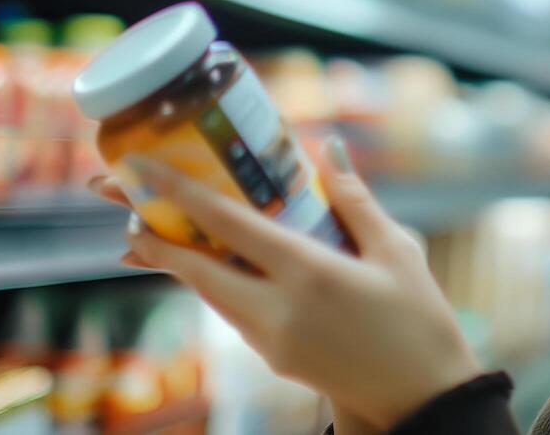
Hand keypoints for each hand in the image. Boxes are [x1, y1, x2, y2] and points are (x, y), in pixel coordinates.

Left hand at [91, 140, 482, 430]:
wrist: (423, 400)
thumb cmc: (421, 319)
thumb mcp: (397, 251)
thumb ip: (355, 199)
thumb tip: (328, 149)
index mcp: (310, 273)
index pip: (228, 224)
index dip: (179, 193)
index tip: (143, 168)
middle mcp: (279, 310)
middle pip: (198, 269)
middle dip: (156, 239)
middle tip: (126, 207)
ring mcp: (271, 342)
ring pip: (211, 294)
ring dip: (183, 263)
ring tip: (157, 232)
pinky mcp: (274, 360)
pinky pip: (232, 313)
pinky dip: (214, 284)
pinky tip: (213, 265)